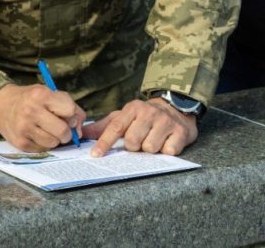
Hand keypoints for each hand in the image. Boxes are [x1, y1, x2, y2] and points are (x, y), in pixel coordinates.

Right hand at [0, 83, 85, 151]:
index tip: (65, 114)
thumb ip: (69, 107)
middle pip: (63, 131)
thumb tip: (79, 130)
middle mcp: (31, 111)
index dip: (71, 114)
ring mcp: (24, 128)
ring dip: (55, 139)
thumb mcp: (49, 93)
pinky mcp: (20, 143)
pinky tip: (37, 134)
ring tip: (47, 130)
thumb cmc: (31, 99)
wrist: (2, 105)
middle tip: (60, 128)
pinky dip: (44, 144)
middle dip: (66, 132)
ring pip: (54, 143)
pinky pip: (43, 149)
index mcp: (40, 95)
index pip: (69, 110)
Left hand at [83, 98, 197, 156]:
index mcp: (133, 108)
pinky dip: (166, 151)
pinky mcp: (181, 132)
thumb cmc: (145, 117)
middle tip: (140, 140)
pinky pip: (168, 151)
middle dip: (134, 146)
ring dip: (150, 149)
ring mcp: (166, 121)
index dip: (104, 143)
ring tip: (154, 139)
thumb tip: (83, 133)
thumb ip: (104, 126)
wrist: (176, 109)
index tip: (95, 155)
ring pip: (149, 148)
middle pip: (132, 141)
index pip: (115, 128)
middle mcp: (149, 112)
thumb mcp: (125, 117)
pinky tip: (167, 142)